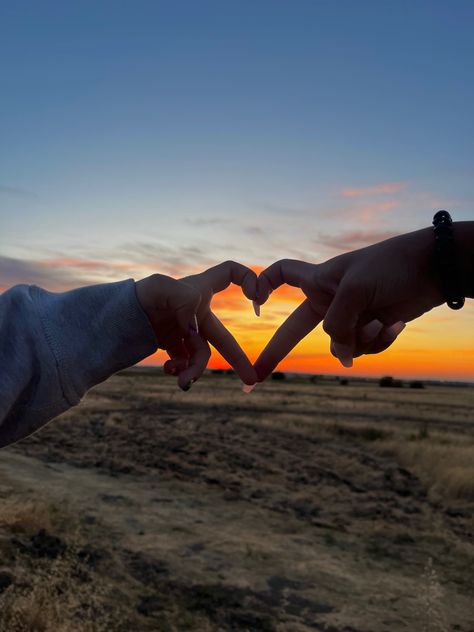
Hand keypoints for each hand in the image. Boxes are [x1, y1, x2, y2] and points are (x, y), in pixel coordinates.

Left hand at [135, 261, 257, 388]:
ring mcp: (185, 330)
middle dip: (238, 359)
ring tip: (182, 382)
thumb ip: (185, 302)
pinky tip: (169, 371)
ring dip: (194, 371)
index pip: (231, 273)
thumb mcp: (160, 288)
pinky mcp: (173, 346)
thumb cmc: (138, 294)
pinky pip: (185, 363)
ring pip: (200, 356)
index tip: (256, 298)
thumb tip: (194, 330)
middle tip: (252, 379)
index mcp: (199, 290)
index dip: (249, 279)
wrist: (114, 317)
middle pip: (223, 336)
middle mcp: (195, 311)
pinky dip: (180, 370)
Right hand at [253, 227, 443, 380]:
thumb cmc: (391, 266)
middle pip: (296, 329)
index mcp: (320, 281)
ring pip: (339, 345)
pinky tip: (396, 325)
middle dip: (277, 351)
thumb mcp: (354, 290)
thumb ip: (338, 324)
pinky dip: (379, 341)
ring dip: (359, 339)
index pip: (283, 274)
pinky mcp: (372, 327)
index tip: (254, 300)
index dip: (264, 283)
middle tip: (256, 376)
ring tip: (378, 322)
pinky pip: (364, 347)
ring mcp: (351, 315)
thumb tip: (341, 355)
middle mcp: (331, 299)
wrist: (433, 268)